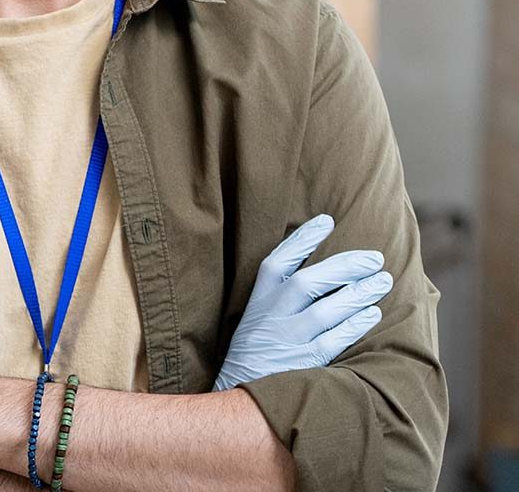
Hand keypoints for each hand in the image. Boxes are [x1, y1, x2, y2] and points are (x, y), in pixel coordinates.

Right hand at [213, 213, 391, 390]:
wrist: (239, 400)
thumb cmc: (255, 354)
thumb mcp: (256, 318)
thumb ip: (279, 296)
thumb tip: (319, 270)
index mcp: (258, 300)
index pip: (278, 261)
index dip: (302, 240)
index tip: (327, 221)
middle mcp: (270, 317)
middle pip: (307, 281)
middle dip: (344, 266)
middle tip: (374, 257)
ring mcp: (286, 341)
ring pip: (325, 310)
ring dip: (357, 293)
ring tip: (382, 280)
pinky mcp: (302, 365)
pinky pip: (333, 341)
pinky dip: (354, 325)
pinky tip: (372, 313)